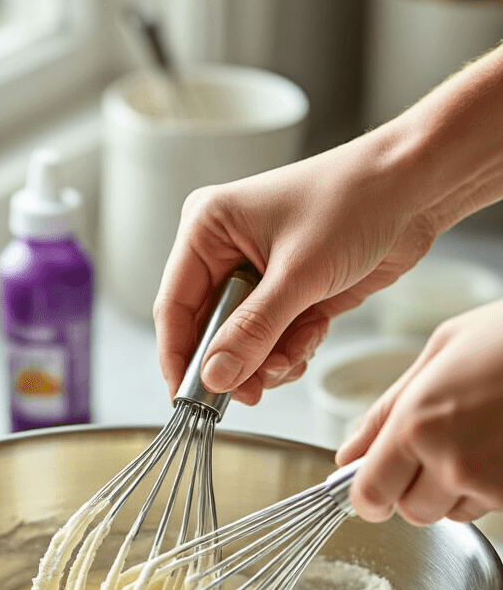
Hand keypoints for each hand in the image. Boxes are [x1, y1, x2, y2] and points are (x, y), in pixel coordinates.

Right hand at [153, 130, 436, 405]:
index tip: (187, 400)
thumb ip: (253, 331)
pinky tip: (313, 336)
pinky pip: (274, 339)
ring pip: (243, 342)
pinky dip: (292, 349)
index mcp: (208, 229)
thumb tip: (214, 377)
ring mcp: (258, 273)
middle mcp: (226, 251)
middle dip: (236, 362)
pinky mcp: (290, 290)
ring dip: (269, 359)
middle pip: (209, 330)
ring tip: (296, 354)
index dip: (179, 358)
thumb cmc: (354, 200)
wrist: (414, 188)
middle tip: (257, 388)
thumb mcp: (299, 274)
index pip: (174, 306)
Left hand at [336, 301, 502, 524]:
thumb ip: (384, 411)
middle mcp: (452, 464)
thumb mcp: (438, 353)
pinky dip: (488, 486)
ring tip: (476, 437)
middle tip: (435, 445)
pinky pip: (488, 508)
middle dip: (414, 487)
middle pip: (410, 512)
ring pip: (451, 513)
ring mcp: (491, 484)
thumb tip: (349, 453)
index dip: (368, 494)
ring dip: (453, 488)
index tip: (373, 485)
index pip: (369, 495)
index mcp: (417, 426)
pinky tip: (497, 447)